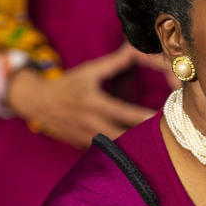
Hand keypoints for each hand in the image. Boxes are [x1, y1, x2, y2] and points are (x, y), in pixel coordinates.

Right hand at [9, 43, 156, 147]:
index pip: (125, 113)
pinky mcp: (85, 148)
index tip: (161, 119)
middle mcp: (91, 123)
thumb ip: (113, 63)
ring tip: (156, 151)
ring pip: (117, 150)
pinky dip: (120, 154)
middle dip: (144, 140)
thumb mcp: (89, 71)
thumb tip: (135, 48)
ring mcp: (87, 138)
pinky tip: (136, 157)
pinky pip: (106, 154)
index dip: (144, 117)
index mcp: (94, 103)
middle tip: (166, 140)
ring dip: (134, 150)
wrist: (39, 103)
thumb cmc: (68, 84)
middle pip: (124, 137)